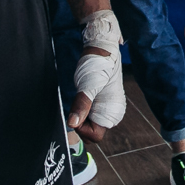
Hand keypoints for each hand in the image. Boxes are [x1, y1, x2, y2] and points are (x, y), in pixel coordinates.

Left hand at [71, 8, 125, 138]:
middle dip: (80, 124)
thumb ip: (82, 105)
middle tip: (75, 106)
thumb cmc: (98, 65)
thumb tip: (72, 124)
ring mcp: (104, 109)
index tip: (75, 114)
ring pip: (88, 125)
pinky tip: (79, 98)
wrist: (100, 49)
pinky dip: (80, 111)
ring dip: (79, 117)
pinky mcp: (98, 104)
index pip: (95, 136)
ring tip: (78, 99)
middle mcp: (110, 114)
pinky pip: (87, 116)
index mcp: (112, 112)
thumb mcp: (88, 85)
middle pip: (91, 133)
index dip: (82, 128)